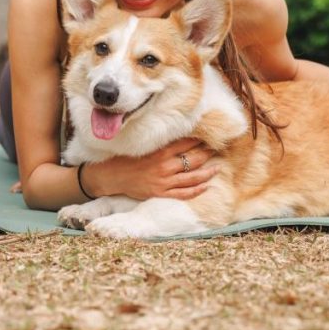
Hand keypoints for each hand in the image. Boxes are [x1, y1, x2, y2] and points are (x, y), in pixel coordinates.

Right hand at [86, 138, 217, 200]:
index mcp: (160, 152)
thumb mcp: (143, 147)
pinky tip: (206, 186)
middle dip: (207, 154)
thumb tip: (177, 135)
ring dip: (207, 172)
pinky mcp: (161, 194)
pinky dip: (197, 190)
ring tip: (217, 168)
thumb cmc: (126, 159)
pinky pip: (184, 194)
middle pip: (193, 159)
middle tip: (217, 149)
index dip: (199, 140)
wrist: (111, 177)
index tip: (209, 137)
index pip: (185, 144)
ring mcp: (164, 181)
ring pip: (192, 177)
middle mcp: (164, 166)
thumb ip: (160, 144)